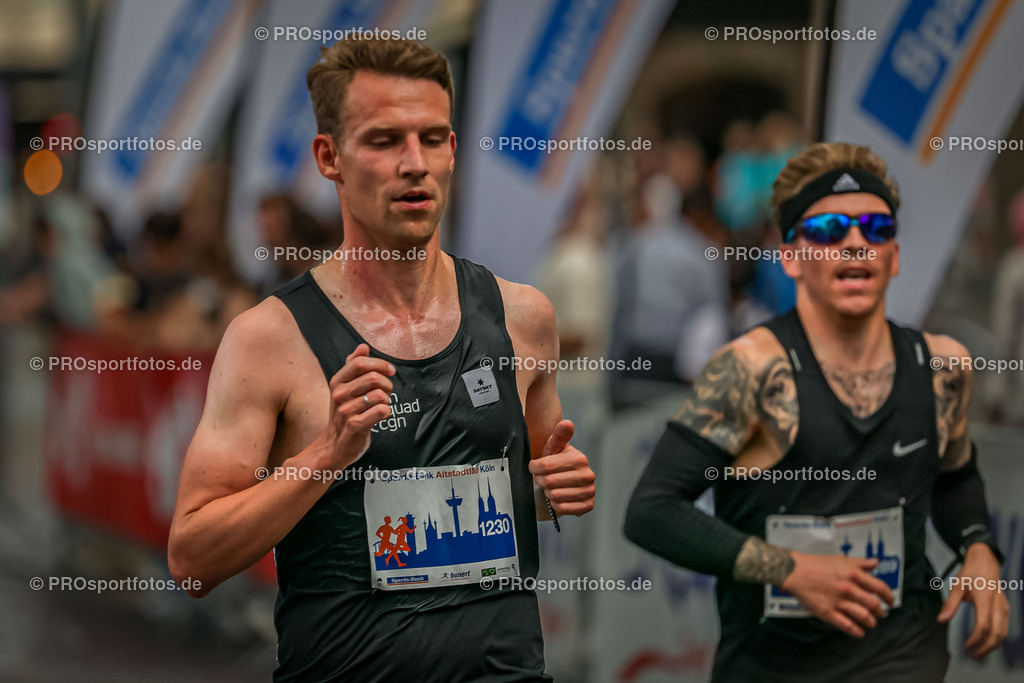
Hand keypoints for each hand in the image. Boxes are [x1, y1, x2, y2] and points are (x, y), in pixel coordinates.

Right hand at [315, 344, 394, 469]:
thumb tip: (363, 347)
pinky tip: (380, 415)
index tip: (390, 371)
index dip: (380, 364)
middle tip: (387, 392)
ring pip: (379, 395)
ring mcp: (346, 411)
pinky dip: (386, 412)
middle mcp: (339, 394)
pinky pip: (381, 411)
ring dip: (387, 400)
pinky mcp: (355, 426)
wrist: (335, 445)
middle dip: (387, 384)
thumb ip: (353, 366)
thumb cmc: (345, 413)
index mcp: (337, 381)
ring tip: (381, 405)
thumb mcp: (344, 388)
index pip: (359, 363)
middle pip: (373, 378)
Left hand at [527, 420, 594, 516]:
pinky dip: (556, 504)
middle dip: (541, 481)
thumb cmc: (555, 465)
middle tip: (542, 479)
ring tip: (550, 488)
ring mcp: (589, 491)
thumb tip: (567, 423)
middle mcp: (588, 475)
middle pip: (549, 481)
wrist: (560, 486)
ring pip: (555, 495)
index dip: (534, 467)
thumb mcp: (554, 449)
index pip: (546, 465)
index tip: (534, 467)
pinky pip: (563, 508)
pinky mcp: (587, 506)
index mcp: (580, 458)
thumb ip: (559, 435)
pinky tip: (557, 498)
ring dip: (548, 493)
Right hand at [780, 551, 894, 637]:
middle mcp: (849, 588)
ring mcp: (838, 602)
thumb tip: (876, 563)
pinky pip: (847, 625)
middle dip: (880, 612)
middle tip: (880, 614)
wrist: (795, 571)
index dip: (888, 596)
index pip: (879, 588)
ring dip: (870, 622)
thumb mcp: (841, 559)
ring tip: (870, 623)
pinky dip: (857, 631)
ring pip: (863, 617)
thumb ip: (860, 563)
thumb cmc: (818, 564)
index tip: (890, 602)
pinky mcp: (828, 612)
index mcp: (854, 574)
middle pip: (873, 605)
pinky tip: (860, 633)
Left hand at [938, 543, 1008, 659]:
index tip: (966, 647)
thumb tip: (941, 620)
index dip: (975, 639)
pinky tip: (987, 642)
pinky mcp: (1005, 608)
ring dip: (992, 646)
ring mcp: (1004, 607)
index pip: (983, 625)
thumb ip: (950, 604)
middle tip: (973, 656)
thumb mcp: (957, 585)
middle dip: (985, 648)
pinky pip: (1004, 627)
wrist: (985, 560)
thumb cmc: (970, 572)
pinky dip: (997, 638)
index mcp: (984, 599)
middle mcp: (997, 605)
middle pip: (996, 634)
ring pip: (1003, 632)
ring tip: (979, 653)